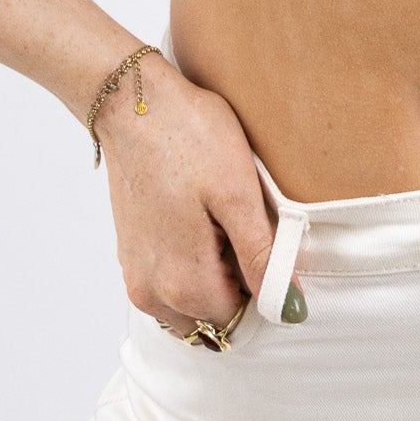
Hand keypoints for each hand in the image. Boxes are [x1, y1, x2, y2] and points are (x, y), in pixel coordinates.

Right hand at [95, 49, 300, 336]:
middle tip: (239, 226)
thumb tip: (290, 307)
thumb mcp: (239, 193)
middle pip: (212, 316)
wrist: (133, 101)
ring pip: (188, 304)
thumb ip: (264, 257)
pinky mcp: (129, 254)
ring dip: (211, 276)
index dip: (261, 286)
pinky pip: (168, 283)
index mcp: (183, 285)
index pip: (238, 318)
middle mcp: (151, 294)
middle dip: (234, 284)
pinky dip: (188, 264)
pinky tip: (197, 216)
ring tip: (218, 220)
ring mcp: (135, 275)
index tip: (263, 243)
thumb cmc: (189, 137)